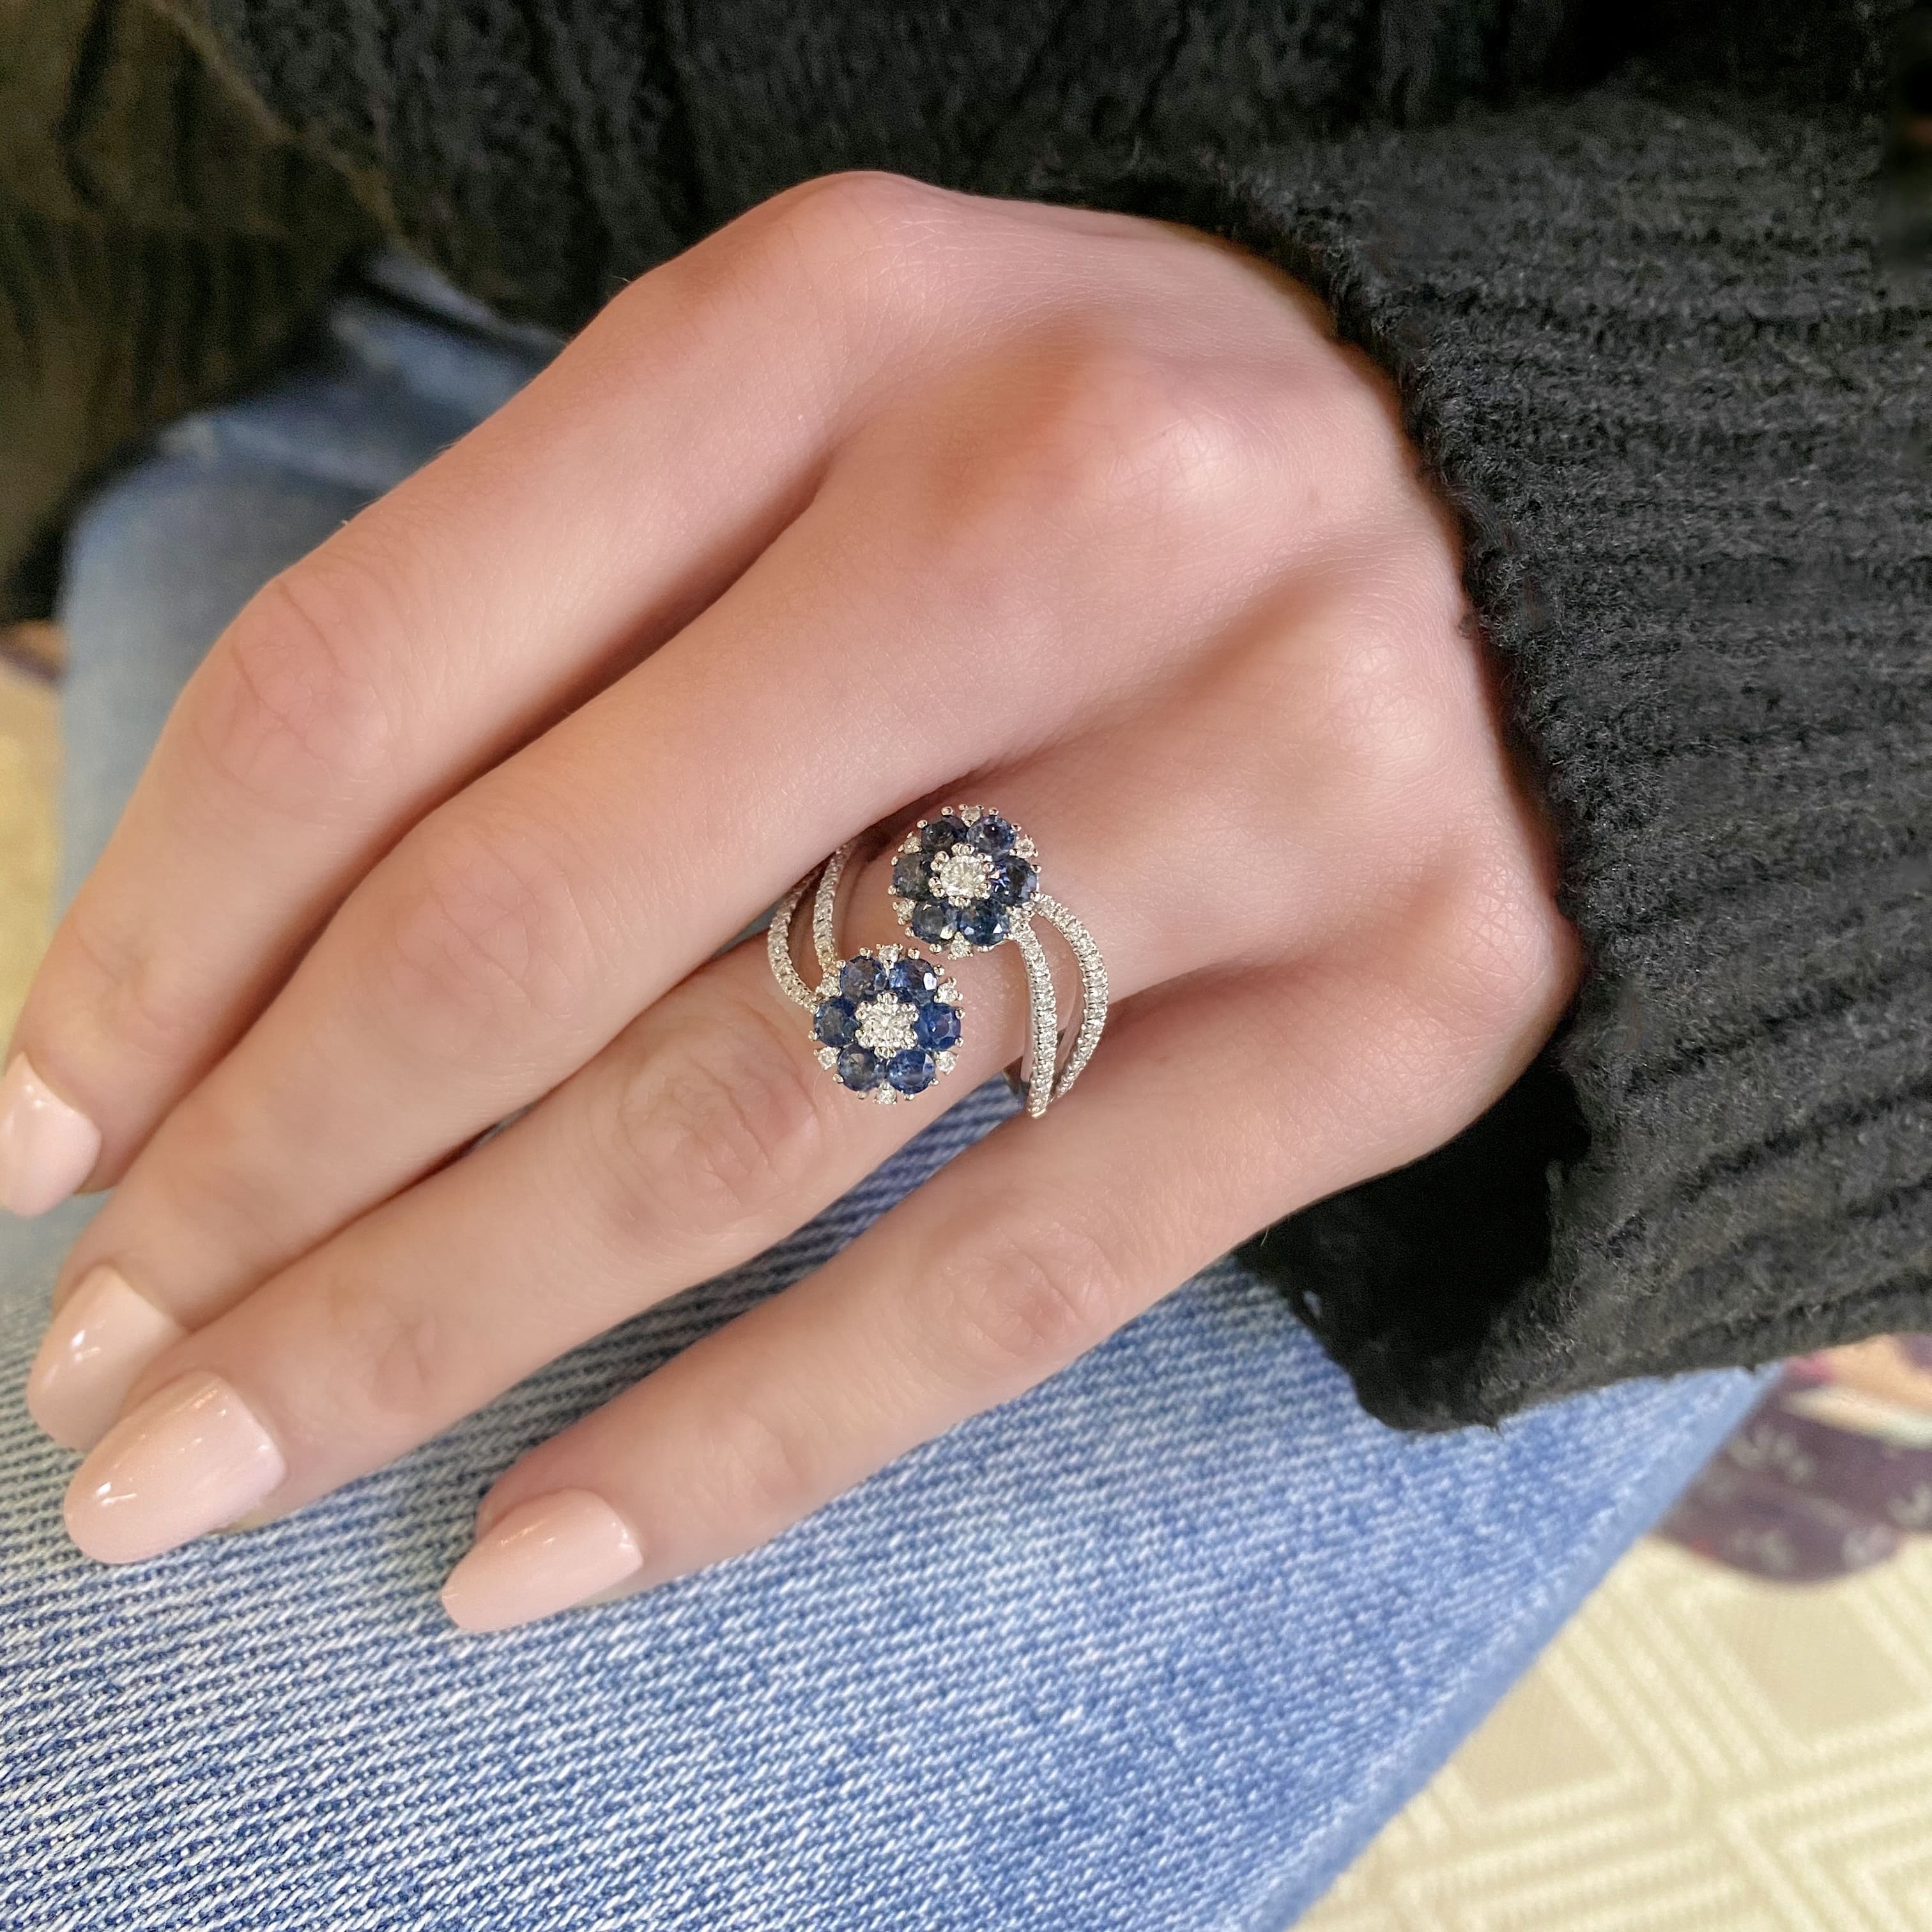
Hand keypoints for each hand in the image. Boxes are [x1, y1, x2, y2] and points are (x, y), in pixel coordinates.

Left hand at [12, 174, 1578, 1627]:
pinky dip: (748, 1438)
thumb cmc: (1103, 461)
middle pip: (536, 925)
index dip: (160, 943)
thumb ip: (551, 641)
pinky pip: (1011, 1275)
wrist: (1540, 500)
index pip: (383, 674)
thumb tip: (230, 994)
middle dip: (265, 1193)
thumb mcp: (817, 433)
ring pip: (751, 1123)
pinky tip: (537, 1549)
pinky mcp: (1399, 1002)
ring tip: (241, 1464)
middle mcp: (1054, 520)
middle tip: (104, 1379)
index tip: (40, 1144)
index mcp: (840, 324)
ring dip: (444, 1332)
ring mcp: (1258, 771)